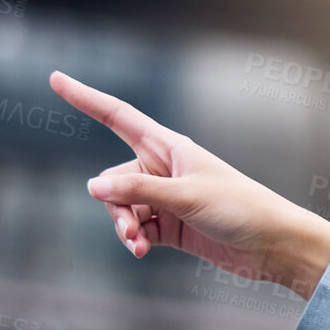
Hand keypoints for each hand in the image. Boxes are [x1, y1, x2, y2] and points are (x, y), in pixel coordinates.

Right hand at [48, 71, 329, 296]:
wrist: (274, 245)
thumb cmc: (241, 209)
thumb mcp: (186, 196)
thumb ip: (138, 191)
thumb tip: (93, 186)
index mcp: (170, 147)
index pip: (117, 117)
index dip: (85, 98)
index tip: (55, 78)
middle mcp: (164, 169)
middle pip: (115, 179)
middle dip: (114, 205)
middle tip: (129, 230)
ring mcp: (167, 199)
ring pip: (123, 208)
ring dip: (123, 227)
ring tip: (135, 245)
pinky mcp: (173, 227)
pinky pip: (138, 229)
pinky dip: (135, 240)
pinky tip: (140, 251)